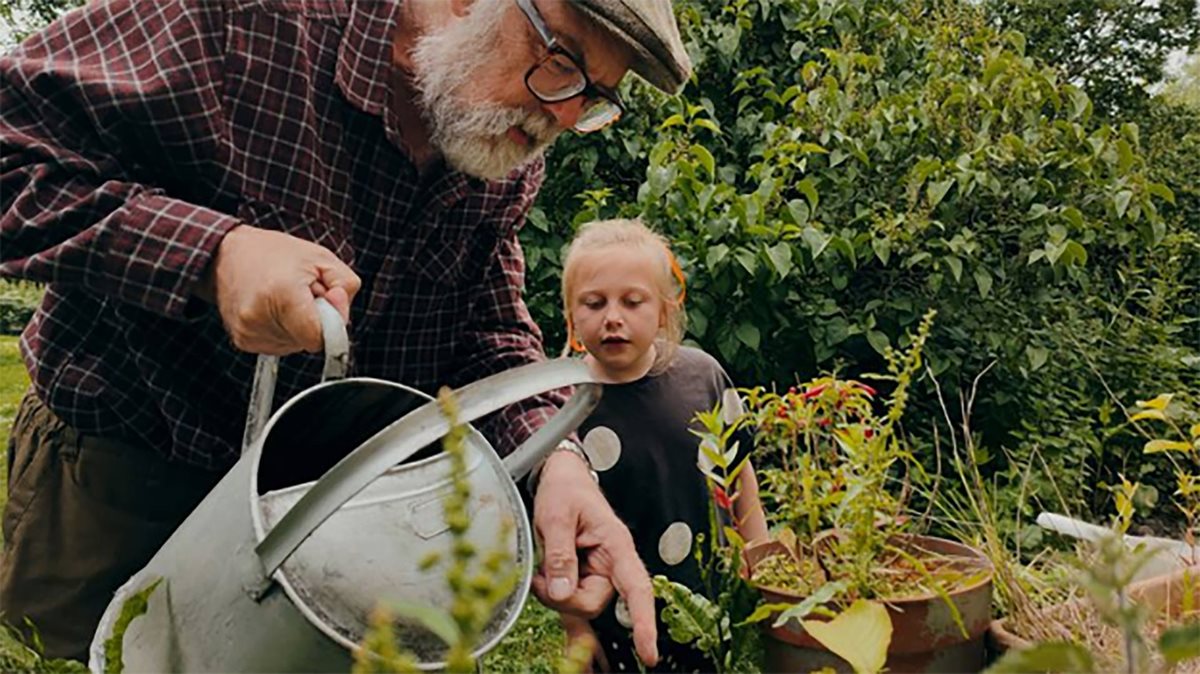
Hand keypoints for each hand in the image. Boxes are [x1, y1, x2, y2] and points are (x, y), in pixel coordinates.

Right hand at [201, 225, 360, 353]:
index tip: (324, 301)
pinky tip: (272, 308)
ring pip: (296, 345)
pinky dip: (283, 329)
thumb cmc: (274, 253)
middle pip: (309, 341)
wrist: (227, 254)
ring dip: (298, 325)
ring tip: (284, 298)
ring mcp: (248, 332)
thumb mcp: (321, 258)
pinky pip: (280, 345)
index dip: (330, 322)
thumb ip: (345, 287)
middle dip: (314, 320)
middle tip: (300, 293)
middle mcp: (259, 317)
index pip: (319, 337)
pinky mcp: (243, 341)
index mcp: (282, 294)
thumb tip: (341, 315)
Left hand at [531, 451, 658, 666]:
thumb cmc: (565, 491)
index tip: (649, 652)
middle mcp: (612, 564)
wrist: (562, 478)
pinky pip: (577, 607)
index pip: (637, 588)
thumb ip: (559, 554)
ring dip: (555, 597)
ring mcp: (597, 574)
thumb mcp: (556, 516)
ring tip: (540, 572)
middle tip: (540, 576)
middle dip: (564, 598)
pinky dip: (571, 624)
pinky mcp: (582, 579)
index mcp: (616, 545)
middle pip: (594, 603)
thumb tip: (559, 592)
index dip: (644, 622)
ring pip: (579, 606)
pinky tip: (573, 651)